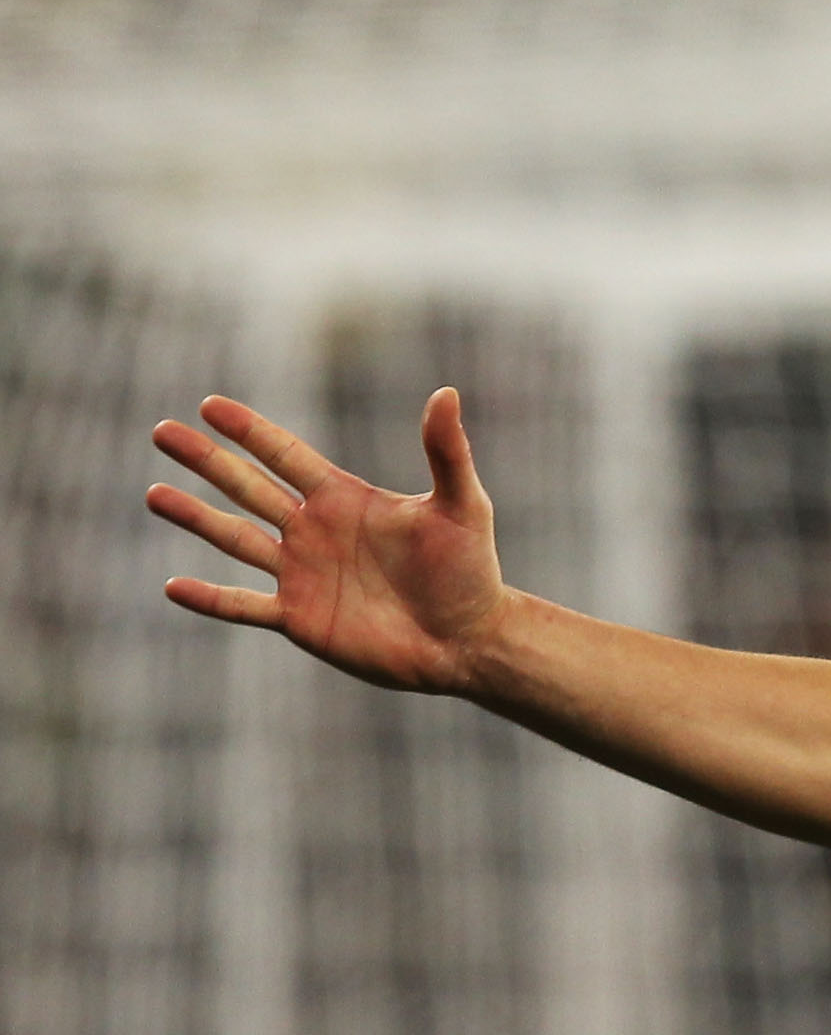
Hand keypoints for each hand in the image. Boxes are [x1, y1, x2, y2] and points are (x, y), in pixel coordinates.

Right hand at [149, 389, 514, 694]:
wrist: (470, 642)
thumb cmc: (472, 573)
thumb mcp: (462, 507)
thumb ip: (446, 452)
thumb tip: (446, 393)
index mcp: (344, 499)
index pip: (285, 455)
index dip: (249, 431)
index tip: (210, 405)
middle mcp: (315, 531)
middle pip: (247, 487)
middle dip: (206, 461)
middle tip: (162, 431)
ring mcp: (303, 575)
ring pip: (235, 538)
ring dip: (194, 517)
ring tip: (154, 493)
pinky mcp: (301, 619)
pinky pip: (244, 606)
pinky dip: (209, 598)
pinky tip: (172, 586)